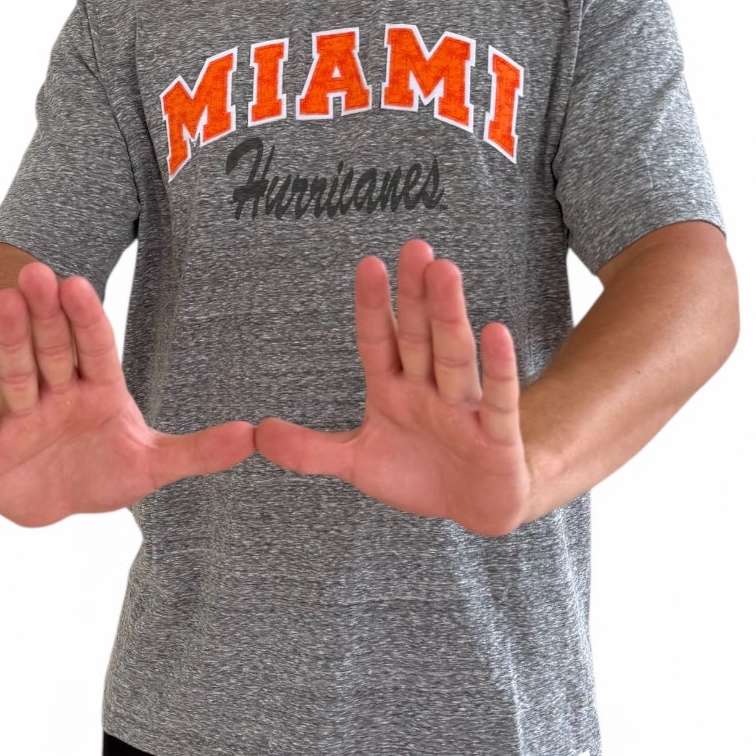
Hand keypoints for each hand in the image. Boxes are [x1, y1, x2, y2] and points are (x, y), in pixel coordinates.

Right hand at [0, 261, 255, 527]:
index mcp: (98, 389)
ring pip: (15, 371)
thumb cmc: (103, 472)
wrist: (57, 505)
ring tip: (1, 300)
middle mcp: (57, 392)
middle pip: (52, 348)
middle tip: (35, 272)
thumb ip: (196, 451)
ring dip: (7, 338)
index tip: (80, 284)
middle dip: (45, 315)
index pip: (95, 347)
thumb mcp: (152, 467)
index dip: (86, 318)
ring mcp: (20, 415)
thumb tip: (252, 436)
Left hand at [254, 239, 532, 537]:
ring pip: (454, 356)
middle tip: (415, 247)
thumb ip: (309, 450)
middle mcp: (428, 389)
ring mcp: (463, 409)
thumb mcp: (356, 464)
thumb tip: (257, 433)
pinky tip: (496, 331)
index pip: (379, 341)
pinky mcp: (496, 436)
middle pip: (418, 335)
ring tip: (444, 271)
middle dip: (415, 294)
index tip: (369, 264)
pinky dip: (498, 368)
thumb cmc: (415, 472)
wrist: (472, 508)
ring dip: (448, 314)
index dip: (373, 305)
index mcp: (393, 389)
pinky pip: (498, 399)